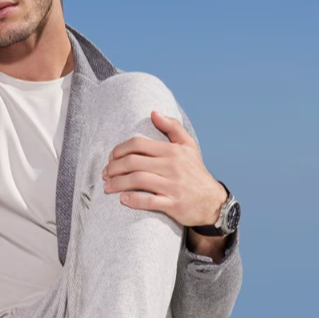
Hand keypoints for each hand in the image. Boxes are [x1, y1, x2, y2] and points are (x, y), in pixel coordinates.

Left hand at [101, 110, 226, 226]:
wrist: (213, 202)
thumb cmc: (196, 173)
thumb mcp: (189, 146)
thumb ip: (172, 127)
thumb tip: (153, 113)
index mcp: (172, 151)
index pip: (138, 144)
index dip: (119, 150)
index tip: (111, 157)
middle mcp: (172, 166)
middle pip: (133, 162)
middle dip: (114, 168)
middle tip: (105, 173)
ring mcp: (173, 186)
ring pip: (137, 181)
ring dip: (117, 183)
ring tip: (107, 187)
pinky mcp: (174, 204)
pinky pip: (149, 201)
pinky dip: (133, 200)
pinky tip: (122, 199)